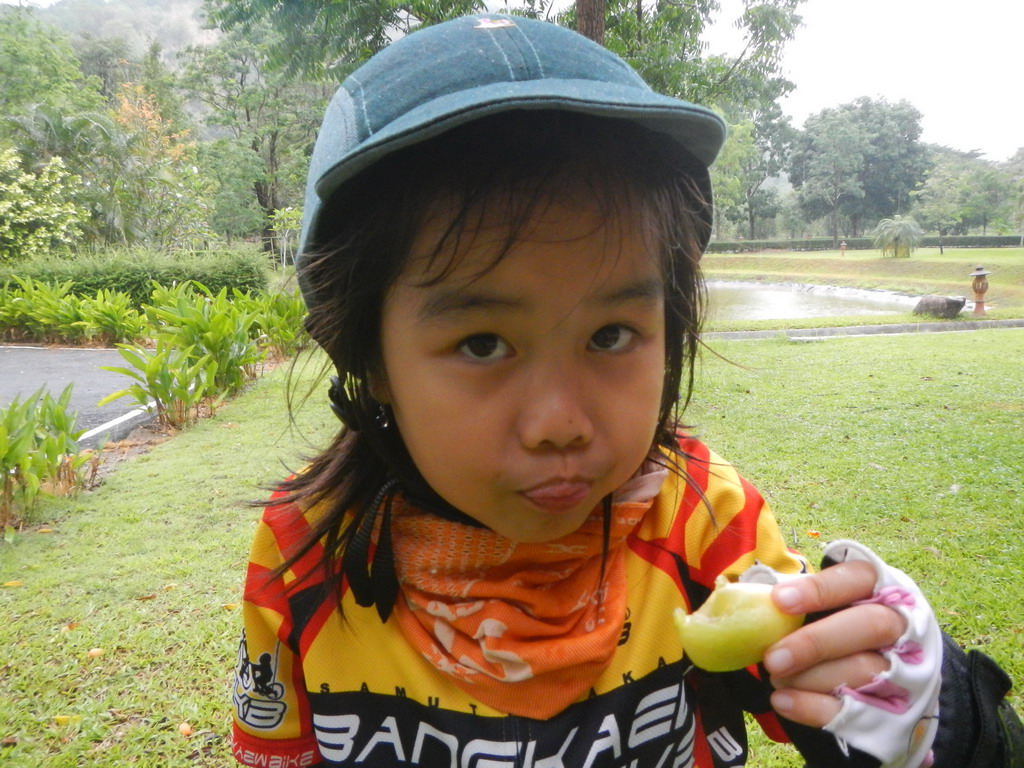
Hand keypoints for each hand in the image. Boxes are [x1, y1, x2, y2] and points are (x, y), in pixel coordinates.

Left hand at [763, 560, 906, 727]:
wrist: (887, 679)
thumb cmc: (843, 627)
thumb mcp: (831, 606)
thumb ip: (800, 602)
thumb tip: (752, 601)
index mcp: (883, 588)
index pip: (858, 578)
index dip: (820, 588)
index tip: (779, 600)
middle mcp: (903, 626)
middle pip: (870, 625)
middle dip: (816, 642)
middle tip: (772, 659)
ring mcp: (906, 669)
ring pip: (865, 670)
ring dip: (810, 677)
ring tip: (775, 678)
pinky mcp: (898, 710)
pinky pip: (857, 710)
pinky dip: (814, 707)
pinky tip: (783, 701)